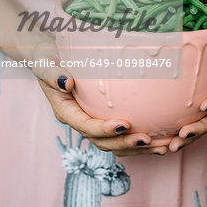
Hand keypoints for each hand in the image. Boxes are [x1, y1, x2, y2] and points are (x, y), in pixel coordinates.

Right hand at [33, 42, 168, 155]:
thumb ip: (51, 72)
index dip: (103, 129)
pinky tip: (161, 137)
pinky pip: (122, 133)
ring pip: (115, 142)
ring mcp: (93, 120)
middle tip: (146, 139)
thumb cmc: (47, 58)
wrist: (50, 58)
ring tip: (161, 146)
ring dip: (137, 148)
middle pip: (102, 141)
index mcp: (66, 111)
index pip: (85, 126)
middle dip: (124, 143)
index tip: (123, 125)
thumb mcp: (44, 62)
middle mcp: (81, 120)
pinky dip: (139, 138)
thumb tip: (66, 82)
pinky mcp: (104, 116)